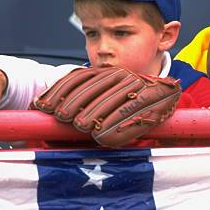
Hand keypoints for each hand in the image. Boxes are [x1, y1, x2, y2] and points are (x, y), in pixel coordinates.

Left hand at [33, 66, 180, 146]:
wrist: (167, 97)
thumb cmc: (127, 105)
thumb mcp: (105, 97)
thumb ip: (82, 101)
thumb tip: (45, 110)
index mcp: (106, 72)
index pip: (78, 78)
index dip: (58, 90)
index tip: (43, 104)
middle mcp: (122, 75)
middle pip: (93, 87)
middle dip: (75, 102)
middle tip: (62, 117)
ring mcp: (138, 86)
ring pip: (112, 100)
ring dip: (95, 114)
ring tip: (82, 126)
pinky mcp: (154, 101)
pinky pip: (133, 113)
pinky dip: (118, 127)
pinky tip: (105, 137)